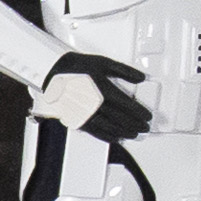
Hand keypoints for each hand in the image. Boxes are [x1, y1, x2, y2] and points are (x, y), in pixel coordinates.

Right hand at [32, 52, 148, 138]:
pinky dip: (106, 136)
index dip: (139, 112)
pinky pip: (93, 131)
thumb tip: (141, 77)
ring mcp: (84, 113)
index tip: (147, 116)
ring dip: (123, 132)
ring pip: (108, 127)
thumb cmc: (78, 67)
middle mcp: (94, 104)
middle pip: (119, 118)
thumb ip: (125, 71)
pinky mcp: (76, 118)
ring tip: (134, 135)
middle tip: (145, 128)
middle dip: (134, 124)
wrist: (53, 72)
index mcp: (103, 90)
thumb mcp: (104, 63)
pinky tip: (114, 138)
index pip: (126, 105)